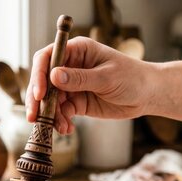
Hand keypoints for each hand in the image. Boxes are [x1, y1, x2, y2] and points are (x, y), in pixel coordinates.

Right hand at [26, 36, 153, 133]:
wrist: (147, 96)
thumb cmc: (132, 78)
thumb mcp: (106, 77)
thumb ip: (80, 78)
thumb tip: (53, 76)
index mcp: (77, 51)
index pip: (48, 57)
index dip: (40, 75)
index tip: (40, 94)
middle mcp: (70, 66)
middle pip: (44, 81)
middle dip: (38, 100)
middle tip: (35, 117)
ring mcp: (72, 85)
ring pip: (50, 100)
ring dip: (50, 115)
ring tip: (59, 127)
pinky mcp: (76, 102)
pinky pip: (61, 112)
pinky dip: (61, 122)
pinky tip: (67, 129)